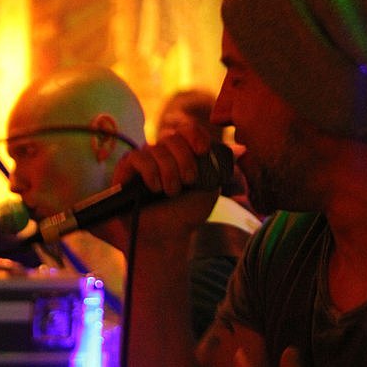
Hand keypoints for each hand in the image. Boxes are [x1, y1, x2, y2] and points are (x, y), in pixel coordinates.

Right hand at [108, 129, 220, 246]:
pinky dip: (150, 172)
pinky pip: (137, 158)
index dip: (196, 136)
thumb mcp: (210, 189)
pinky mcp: (125, 169)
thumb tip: (242, 149)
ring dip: (169, 172)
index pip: (187, 130)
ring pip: (157, 149)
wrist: (167, 236)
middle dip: (185, 160)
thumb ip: (222, 168)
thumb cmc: (187, 213)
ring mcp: (143, 159)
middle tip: (189, 181)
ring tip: (171, 192)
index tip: (203, 151)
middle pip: (173, 137)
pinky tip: (155, 188)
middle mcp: (162, 152)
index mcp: (182, 153)